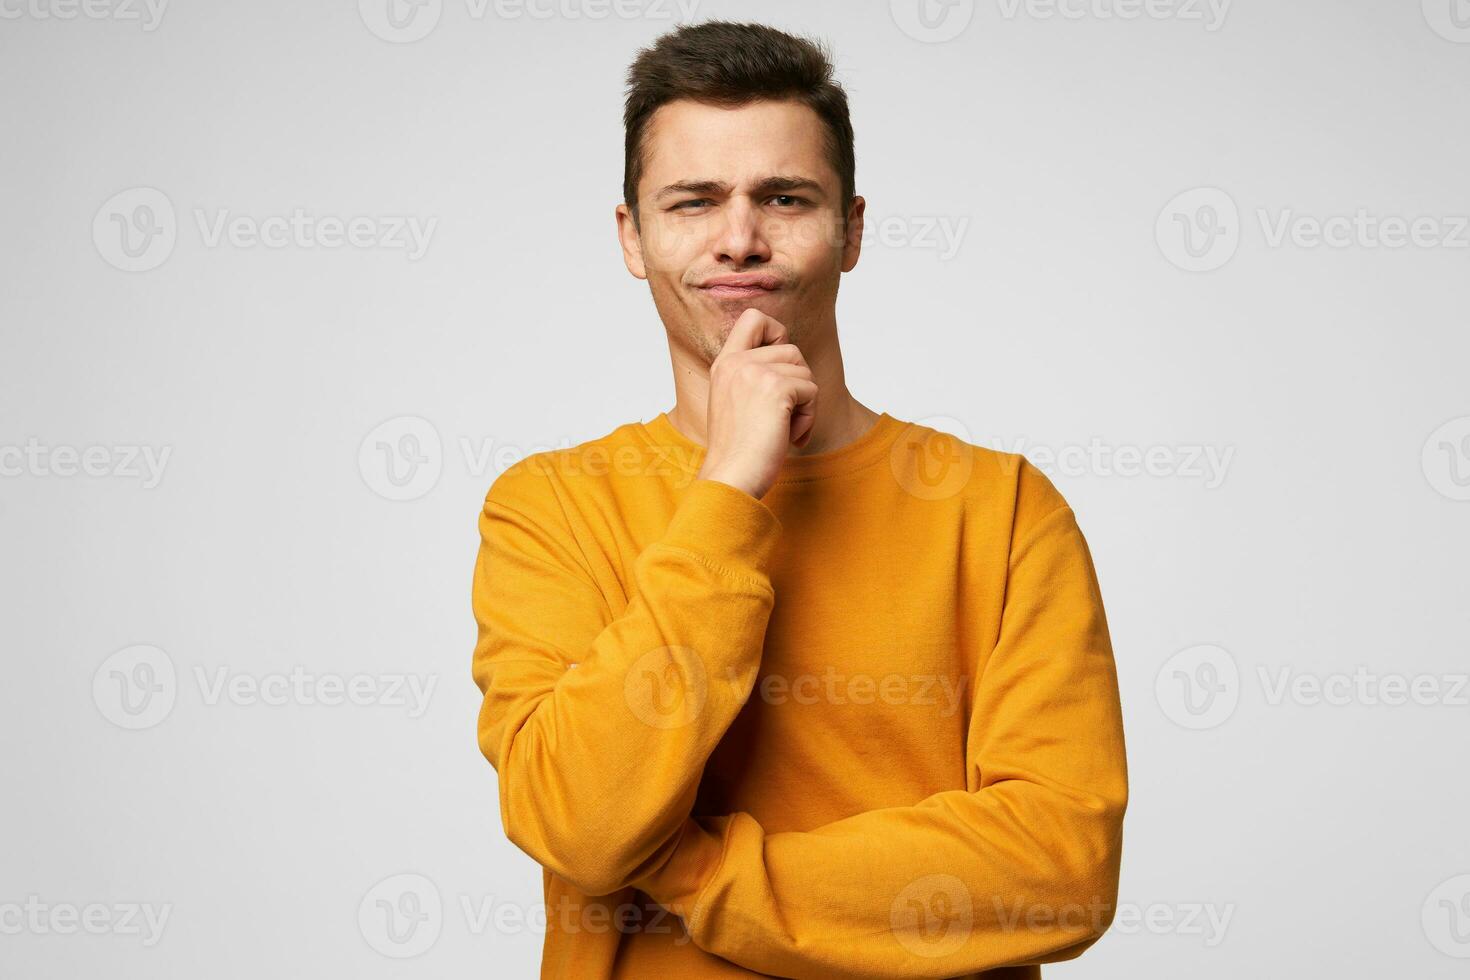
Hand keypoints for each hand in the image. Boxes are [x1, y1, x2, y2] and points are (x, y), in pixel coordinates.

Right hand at [695, 308, 817, 499]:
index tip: (779, 367)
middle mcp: (737, 362)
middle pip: (792, 348)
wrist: (730, 477)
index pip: (754, 317)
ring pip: (805, 372)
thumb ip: (754, 377)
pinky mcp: (776, 388)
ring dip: (805, 404)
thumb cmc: (737, 451)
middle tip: (786, 414)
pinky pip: (812, 391)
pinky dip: (808, 418)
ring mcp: (755, 372)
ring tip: (785, 429)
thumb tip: (794, 362)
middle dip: (799, 382)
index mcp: (724, 363)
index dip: (777, 332)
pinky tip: (789, 437)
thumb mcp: (736, 402)